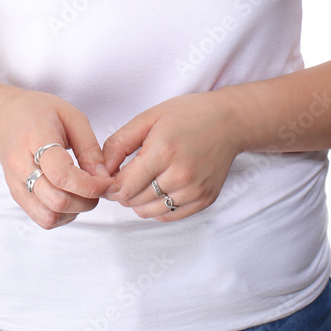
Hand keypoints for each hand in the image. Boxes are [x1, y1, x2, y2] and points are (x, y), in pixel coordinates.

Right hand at [0, 88, 113, 229]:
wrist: (5, 117)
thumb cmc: (40, 112)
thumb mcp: (71, 116)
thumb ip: (89, 147)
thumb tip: (102, 178)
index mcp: (35, 139)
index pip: (61, 175)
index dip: (90, 185)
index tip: (108, 182)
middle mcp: (20, 166)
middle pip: (57, 200)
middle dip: (87, 200)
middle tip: (99, 186)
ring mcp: (16, 184)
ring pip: (49, 216)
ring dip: (75, 211)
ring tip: (84, 191)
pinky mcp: (16, 196)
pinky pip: (42, 218)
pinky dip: (62, 215)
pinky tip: (70, 196)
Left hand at [101, 92, 240, 221]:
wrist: (229, 121)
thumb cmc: (188, 114)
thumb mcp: (148, 118)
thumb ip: (119, 143)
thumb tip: (101, 170)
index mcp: (163, 152)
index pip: (124, 187)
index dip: (109, 185)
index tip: (108, 176)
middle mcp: (180, 176)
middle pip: (135, 201)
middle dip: (123, 192)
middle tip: (124, 175)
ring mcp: (195, 191)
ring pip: (150, 212)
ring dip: (138, 201)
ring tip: (141, 181)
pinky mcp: (204, 200)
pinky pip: (169, 216)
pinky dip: (157, 207)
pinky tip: (158, 188)